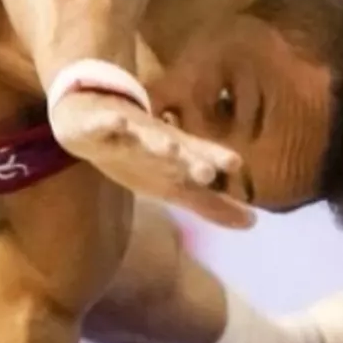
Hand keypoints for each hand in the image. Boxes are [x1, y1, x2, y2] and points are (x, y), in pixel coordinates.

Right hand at [49, 90, 255, 227]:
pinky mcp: (94, 126)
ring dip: (156, 142)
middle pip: (173, 148)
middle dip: (190, 158)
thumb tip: (253, 223)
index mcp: (172, 152)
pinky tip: (117, 122)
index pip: (196, 156)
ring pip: (141, 136)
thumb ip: (209, 203)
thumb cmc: (139, 155)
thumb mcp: (172, 184)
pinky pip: (100, 125)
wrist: (89, 119)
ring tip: (170, 148)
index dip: (214, 158)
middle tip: (208, 170)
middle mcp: (152, 139)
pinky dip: (107, 124)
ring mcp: (123, 131)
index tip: (235, 163)